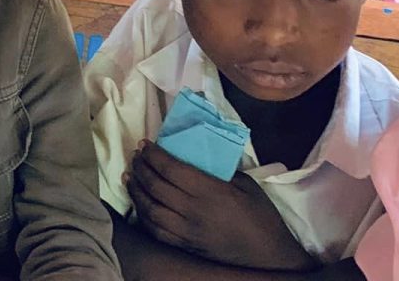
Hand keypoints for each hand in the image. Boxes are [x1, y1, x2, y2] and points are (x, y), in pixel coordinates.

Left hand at [126, 142, 315, 269]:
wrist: (268, 255)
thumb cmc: (261, 216)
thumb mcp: (245, 184)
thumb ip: (219, 169)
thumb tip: (195, 153)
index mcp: (211, 192)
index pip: (171, 169)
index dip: (154, 154)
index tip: (145, 143)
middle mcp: (194, 212)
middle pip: (156, 187)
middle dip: (141, 168)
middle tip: (136, 156)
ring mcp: (188, 232)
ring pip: (151, 210)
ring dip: (136, 191)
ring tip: (130, 176)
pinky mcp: (186, 246)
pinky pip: (156, 231)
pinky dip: (143, 216)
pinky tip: (139, 204)